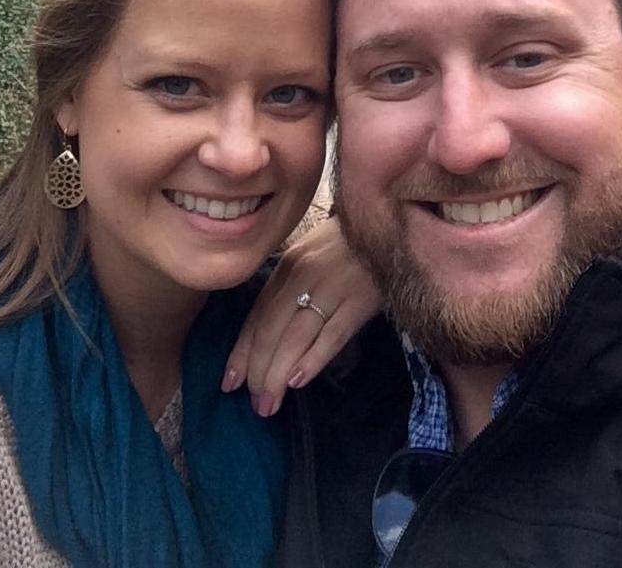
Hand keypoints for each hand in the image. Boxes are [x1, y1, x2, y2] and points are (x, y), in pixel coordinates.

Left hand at [221, 216, 382, 416]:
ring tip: (269, 404)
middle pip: (271, 331)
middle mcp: (304, 276)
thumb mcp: (311, 253)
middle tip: (255, 405)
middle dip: (258, 372)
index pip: (258, 316)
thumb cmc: (348, 241)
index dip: (241, 352)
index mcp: (289, 265)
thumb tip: (269, 331)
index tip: (230, 382)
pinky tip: (297, 381)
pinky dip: (312, 359)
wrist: (391, 218)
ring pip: (296, 338)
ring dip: (277, 375)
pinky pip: (332, 334)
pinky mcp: (360, 300)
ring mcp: (332, 288)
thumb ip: (291, 285)